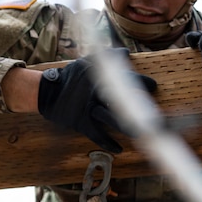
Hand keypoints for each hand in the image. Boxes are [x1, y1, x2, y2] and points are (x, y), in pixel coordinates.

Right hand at [37, 51, 156, 153]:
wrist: (47, 91)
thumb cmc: (70, 76)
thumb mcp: (87, 62)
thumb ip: (108, 57)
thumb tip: (126, 52)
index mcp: (99, 76)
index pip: (124, 77)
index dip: (140, 81)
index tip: (154, 86)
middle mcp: (95, 91)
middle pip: (121, 97)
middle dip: (138, 104)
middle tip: (154, 112)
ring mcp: (88, 107)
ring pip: (110, 117)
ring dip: (126, 126)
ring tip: (142, 134)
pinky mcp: (81, 122)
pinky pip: (96, 134)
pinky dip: (107, 142)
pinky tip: (119, 149)